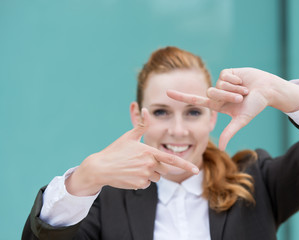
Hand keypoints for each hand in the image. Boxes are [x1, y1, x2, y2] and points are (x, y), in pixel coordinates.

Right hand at [65, 108, 198, 195]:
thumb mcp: (129, 136)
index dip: (186, 165)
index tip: (196, 169)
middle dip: (158, 167)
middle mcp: (149, 164)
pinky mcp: (139, 184)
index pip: (171, 160)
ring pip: (156, 178)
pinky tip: (131, 175)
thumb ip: (141, 125)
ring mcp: (144, 175)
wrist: (100, 167)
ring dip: (149, 174)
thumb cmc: (115, 150)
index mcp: (149, 151)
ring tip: (134, 168)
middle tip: (142, 162)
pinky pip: (146, 184)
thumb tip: (146, 109)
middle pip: (164, 170)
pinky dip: (141, 181)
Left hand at [167, 68, 298, 149]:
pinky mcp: (228, 72)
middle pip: (211, 93)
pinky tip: (243, 80)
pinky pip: (225, 75)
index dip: (181, 96)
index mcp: (217, 105)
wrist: (267, 90)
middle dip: (228, 96)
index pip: (195, 100)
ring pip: (218, 85)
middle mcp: (217, 93)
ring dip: (233, 88)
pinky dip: (235, 79)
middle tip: (241, 98)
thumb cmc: (255, 105)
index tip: (167, 93)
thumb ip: (229, 132)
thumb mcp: (241, 120)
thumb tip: (221, 148)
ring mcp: (222, 82)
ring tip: (244, 90)